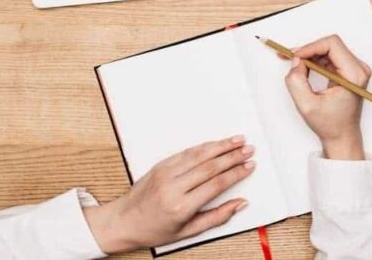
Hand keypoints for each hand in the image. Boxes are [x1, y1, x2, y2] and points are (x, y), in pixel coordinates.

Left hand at [83, 136, 255, 254]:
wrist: (122, 221)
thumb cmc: (154, 230)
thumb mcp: (187, 232)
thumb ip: (217, 217)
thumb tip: (240, 203)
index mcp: (181, 207)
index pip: (216, 184)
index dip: (236, 173)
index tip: (249, 166)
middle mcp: (173, 187)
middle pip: (210, 166)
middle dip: (233, 156)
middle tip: (249, 150)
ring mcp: (166, 173)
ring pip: (199, 155)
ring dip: (221, 146)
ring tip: (238, 140)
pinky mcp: (161, 165)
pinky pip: (186, 152)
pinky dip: (204, 146)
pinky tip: (216, 143)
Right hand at [284, 35, 370, 159]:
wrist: (343, 136)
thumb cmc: (330, 125)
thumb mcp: (307, 105)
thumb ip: (297, 81)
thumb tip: (296, 61)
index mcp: (354, 75)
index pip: (332, 45)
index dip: (310, 47)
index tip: (294, 56)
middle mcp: (359, 69)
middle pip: (330, 45)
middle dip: (308, 50)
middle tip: (288, 56)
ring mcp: (355, 69)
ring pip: (328, 50)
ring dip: (310, 55)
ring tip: (293, 63)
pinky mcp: (349, 71)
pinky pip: (330, 57)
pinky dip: (315, 60)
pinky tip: (302, 67)